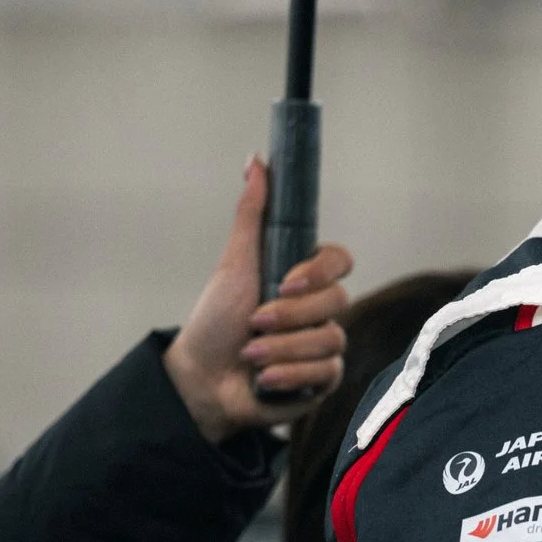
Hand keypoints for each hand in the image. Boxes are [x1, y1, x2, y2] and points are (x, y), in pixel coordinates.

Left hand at [164, 156, 354, 442]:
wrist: (200, 380)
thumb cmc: (215, 321)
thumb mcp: (234, 264)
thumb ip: (251, 214)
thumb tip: (256, 161)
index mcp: (303, 279)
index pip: (341, 261)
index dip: (320, 271)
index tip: (286, 280)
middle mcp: (319, 311)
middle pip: (338, 301)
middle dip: (290, 316)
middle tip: (254, 321)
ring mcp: (323, 346)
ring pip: (329, 340)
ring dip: (282, 348)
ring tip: (250, 355)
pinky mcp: (322, 381)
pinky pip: (326, 372)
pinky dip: (289, 374)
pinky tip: (264, 378)